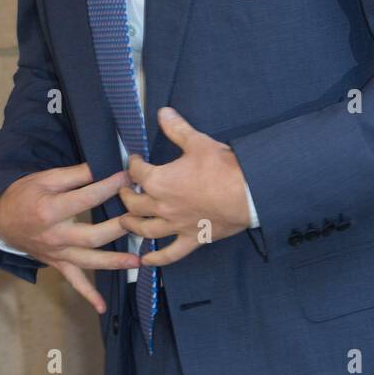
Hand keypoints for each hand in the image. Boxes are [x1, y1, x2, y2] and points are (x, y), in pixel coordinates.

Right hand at [0, 163, 138, 312]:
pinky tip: (102, 307)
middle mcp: (55, 236)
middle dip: (118, 228)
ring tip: (138, 261)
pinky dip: (88, 295)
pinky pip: (73, 282)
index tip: (129, 178)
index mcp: (50, 210)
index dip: (109, 187)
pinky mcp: (57, 264)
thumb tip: (104, 166)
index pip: (86, 199)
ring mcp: (57, 254)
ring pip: (89, 261)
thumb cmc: (25, 195)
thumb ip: (75, 174)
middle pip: (92, 235)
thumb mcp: (46, 178)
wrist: (2, 220)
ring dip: (114, 262)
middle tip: (141, 219)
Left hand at [118, 107, 251, 265]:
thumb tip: (162, 112)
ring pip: (146, 230)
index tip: (135, 160)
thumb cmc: (223, 168)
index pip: (137, 172)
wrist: (248, 194)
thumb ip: (176, 128)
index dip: (133, 164)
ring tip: (126, 222)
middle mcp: (162, 206)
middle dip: (126, 196)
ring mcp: (176, 225)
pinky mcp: (191, 238)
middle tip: (126, 190)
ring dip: (132, 226)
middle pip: (134, 204)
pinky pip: (170, 253)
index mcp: (159, 181)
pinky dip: (156, 260)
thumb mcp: (198, 142)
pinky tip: (147, 262)